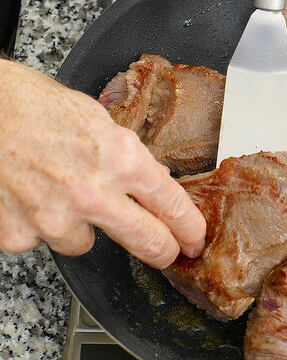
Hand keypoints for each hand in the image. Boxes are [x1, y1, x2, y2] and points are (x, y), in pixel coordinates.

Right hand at [0, 60, 205, 267]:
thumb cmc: (34, 106)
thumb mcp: (98, 120)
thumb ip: (127, 155)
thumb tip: (152, 180)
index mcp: (120, 159)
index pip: (171, 205)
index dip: (189, 227)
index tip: (194, 237)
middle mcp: (93, 194)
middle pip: (149, 242)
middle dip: (164, 251)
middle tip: (169, 252)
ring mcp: (55, 220)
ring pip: (86, 244)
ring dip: (81, 226)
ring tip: (61, 191)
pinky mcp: (19, 235)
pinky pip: (43, 240)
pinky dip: (39, 224)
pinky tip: (31, 195)